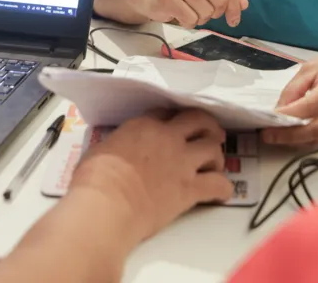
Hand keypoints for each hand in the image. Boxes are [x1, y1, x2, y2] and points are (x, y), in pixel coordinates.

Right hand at [70, 111, 232, 242]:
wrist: (107, 205)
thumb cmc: (94, 180)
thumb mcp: (100, 150)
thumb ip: (116, 145)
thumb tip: (115, 152)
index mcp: (144, 126)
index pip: (166, 112)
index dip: (174, 117)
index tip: (176, 125)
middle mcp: (168, 138)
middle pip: (199, 120)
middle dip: (208, 125)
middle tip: (211, 134)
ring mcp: (182, 162)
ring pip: (213, 148)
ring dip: (217, 155)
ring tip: (215, 165)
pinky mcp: (190, 189)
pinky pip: (218, 185)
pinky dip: (223, 189)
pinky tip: (222, 193)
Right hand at [132, 0, 248, 28]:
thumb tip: (244, 3)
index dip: (235, 7)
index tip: (234, 19)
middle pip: (220, 1)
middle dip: (215, 13)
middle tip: (204, 12)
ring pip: (205, 12)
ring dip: (199, 18)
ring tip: (187, 11)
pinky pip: (190, 19)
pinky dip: (187, 23)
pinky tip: (179, 15)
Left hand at [261, 49, 317, 147]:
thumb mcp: (312, 67)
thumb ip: (295, 88)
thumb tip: (280, 109)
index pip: (311, 105)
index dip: (290, 114)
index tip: (270, 117)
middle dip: (290, 135)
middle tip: (268, 136)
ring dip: (296, 142)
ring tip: (276, 138)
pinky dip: (306, 141)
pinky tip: (292, 138)